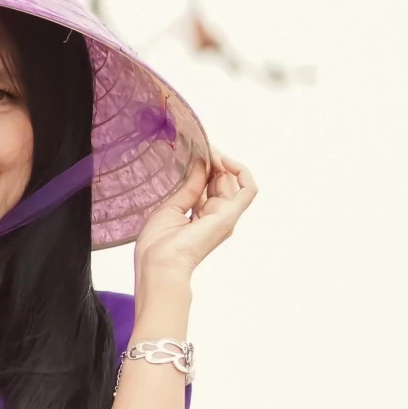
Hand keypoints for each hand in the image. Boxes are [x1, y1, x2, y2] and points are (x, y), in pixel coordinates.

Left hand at [133, 148, 256, 294]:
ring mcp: (225, 216)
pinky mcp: (229, 216)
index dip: (205, 165)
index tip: (193, 150)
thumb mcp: (172, 206)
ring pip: (232, 181)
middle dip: (213, 160)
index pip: (210, 184)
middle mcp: (217, 216)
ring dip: (222, 161)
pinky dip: (241, 171)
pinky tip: (224, 159)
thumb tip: (201, 163)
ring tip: (207, 150)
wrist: (160, 264)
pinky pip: (249, 190)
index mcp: (202, 216)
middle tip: (200, 144)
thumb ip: (190, 186)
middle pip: (222, 180)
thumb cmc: (158, 244)